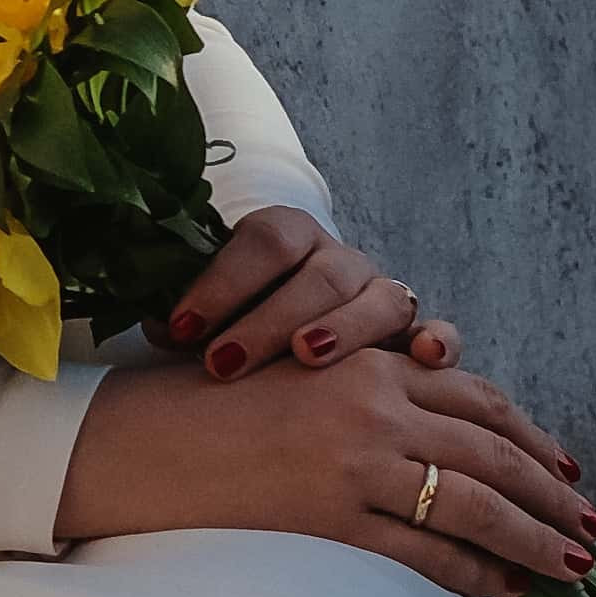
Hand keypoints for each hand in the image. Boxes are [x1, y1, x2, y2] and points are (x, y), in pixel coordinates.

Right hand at [52, 342, 595, 596]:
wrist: (127, 440)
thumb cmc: (199, 405)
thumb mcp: (290, 375)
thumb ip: (363, 390)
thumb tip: (437, 433)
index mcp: (362, 362)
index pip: (475, 398)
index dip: (529, 435)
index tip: (566, 467)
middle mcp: (370, 405)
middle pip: (492, 452)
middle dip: (551, 493)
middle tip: (592, 524)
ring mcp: (352, 463)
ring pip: (475, 505)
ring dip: (534, 538)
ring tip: (572, 564)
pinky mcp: (329, 517)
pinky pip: (424, 550)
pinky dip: (475, 572)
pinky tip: (505, 587)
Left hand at [152, 207, 511, 407]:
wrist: (294, 324)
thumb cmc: (240, 322)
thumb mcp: (209, 309)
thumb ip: (186, 314)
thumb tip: (156, 328)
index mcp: (286, 234)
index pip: (264, 240)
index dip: (221, 282)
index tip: (178, 328)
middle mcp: (339, 258)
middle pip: (319, 274)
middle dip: (269, 319)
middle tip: (224, 362)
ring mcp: (382, 292)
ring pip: (382, 298)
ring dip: (345, 327)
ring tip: (307, 356)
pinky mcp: (414, 333)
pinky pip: (440, 329)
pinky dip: (439, 340)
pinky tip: (427, 358)